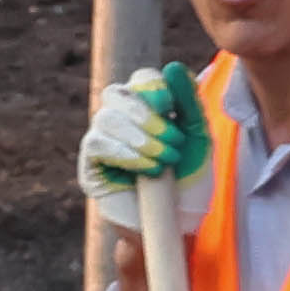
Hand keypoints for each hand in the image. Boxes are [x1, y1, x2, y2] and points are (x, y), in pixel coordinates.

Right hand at [77, 61, 212, 201]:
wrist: (176, 223)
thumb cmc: (188, 179)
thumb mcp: (198, 139)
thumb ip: (189, 102)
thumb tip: (174, 67)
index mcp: (148, 107)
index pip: (141, 79)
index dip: (153, 87)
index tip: (172, 108)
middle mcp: (121, 119)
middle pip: (117, 94)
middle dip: (146, 114)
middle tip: (174, 141)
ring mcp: (103, 141)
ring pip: (106, 118)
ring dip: (139, 138)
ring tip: (164, 162)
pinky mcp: (91, 165)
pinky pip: (97, 145)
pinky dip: (126, 154)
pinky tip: (148, 169)